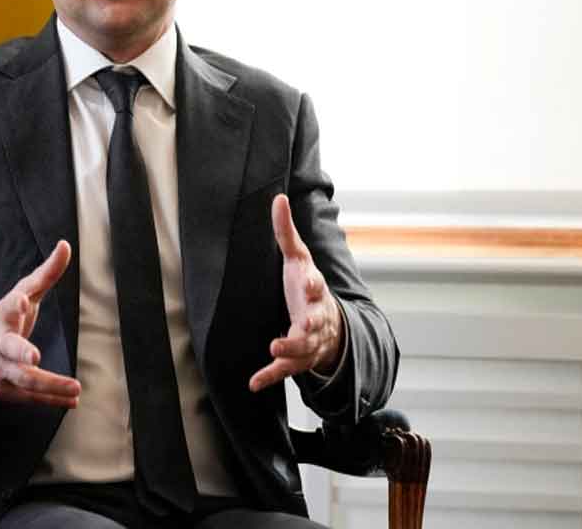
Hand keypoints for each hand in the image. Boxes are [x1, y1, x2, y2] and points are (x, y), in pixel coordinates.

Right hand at [0, 240, 80, 407]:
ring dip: (50, 386)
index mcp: (3, 316)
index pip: (7, 308)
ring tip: (75, 388)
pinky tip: (71, 400)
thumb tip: (66, 245)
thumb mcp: (23, 293)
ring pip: (23, 380)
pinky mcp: (4, 391)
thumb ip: (46, 273)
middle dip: (21, 354)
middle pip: (9, 350)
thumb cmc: (6, 318)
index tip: (21, 300)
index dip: (15, 305)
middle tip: (35, 357)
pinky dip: (51, 400)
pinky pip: (29, 398)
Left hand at [249, 194, 342, 391]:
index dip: (314, 284)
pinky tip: (253, 382)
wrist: (328, 326)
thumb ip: (286, 232)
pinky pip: (284, 370)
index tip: (310, 282)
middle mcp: (316, 318)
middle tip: (304, 323)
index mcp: (314, 292)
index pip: (317, 286)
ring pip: (303, 348)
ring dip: (289, 350)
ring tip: (274, 349)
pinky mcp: (296, 360)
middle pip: (316, 321)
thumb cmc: (306, 286)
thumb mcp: (298, 259)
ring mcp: (308, 341)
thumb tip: (278, 198)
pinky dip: (270, 376)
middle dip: (311, 322)